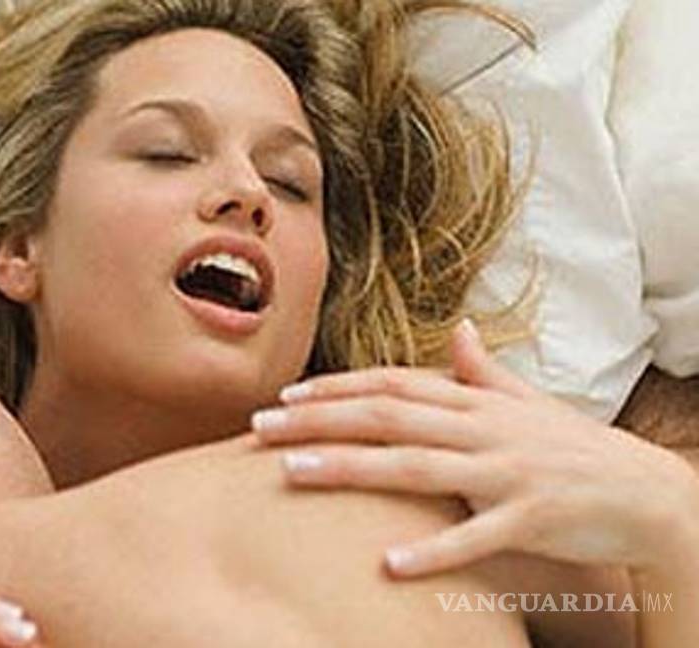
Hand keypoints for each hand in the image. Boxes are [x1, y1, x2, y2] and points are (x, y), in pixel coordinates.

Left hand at [254, 320, 698, 577]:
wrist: (650, 494)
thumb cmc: (575, 449)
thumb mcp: (527, 405)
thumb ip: (483, 373)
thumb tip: (458, 329)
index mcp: (476, 402)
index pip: (392, 385)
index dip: (336, 388)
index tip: (285, 395)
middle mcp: (483, 429)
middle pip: (387, 417)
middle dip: (319, 419)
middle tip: (260, 427)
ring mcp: (506, 472)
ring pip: (416, 466)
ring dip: (350, 468)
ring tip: (292, 473)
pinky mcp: (531, 518)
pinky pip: (476, 536)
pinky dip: (433, 550)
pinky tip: (388, 566)